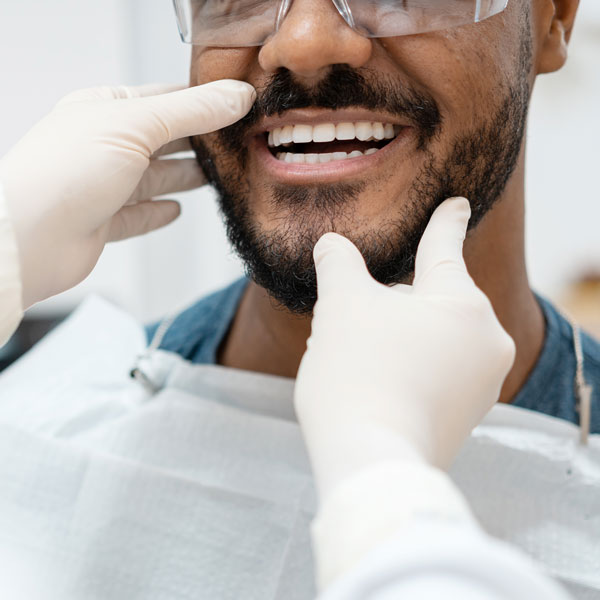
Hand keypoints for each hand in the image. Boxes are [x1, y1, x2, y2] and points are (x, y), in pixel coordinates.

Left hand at [0, 80, 254, 308]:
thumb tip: (236, 96)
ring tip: (215, 175)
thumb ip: (191, 112)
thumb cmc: (65, 173)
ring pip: (154, 178)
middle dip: (198, 142)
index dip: (202, 102)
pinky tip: (176, 210)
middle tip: (234, 143)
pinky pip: (139, 215)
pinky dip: (159, 212)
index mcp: (104, 110)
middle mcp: (103, 146)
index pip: (165, 99)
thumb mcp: (136, 126)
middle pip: (163, 140)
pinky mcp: (103, 222)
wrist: (30, 239)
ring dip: (184, 177)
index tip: (236, 106)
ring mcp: (103, 185)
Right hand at [294, 197, 515, 500]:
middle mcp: (485, 340)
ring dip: (395, 336)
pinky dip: (408, 368)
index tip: (458, 203)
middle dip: (393, 302)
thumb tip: (330, 244)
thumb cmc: (357, 372)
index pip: (444, 247)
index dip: (444, 221)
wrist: (370, 460)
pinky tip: (378, 384)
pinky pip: (436, 372)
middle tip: (354, 325)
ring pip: (431, 336)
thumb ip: (338, 264)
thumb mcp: (341, 305)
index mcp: (462, 303)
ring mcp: (481, 382)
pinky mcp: (467, 415)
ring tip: (360, 361)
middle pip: (431, 300)